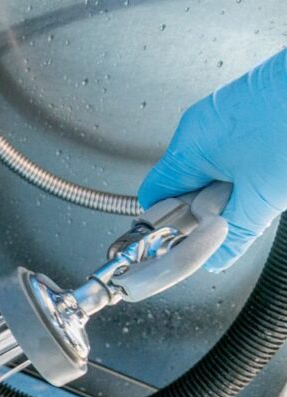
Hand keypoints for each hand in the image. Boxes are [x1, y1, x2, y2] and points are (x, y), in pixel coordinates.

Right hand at [138, 49, 286, 270]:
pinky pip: (234, 144)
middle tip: (244, 210)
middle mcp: (197, 125)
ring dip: (234, 182)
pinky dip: (250, 160)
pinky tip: (275, 162)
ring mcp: (221, 111)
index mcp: (187, 147)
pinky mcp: (247, 104)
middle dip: (212, 202)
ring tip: (267, 183)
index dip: (171, 222)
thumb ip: (236, 233)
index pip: (154, 196)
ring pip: (213, 163)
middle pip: (185, 180)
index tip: (194, 236)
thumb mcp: (263, 195)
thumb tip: (216, 259)